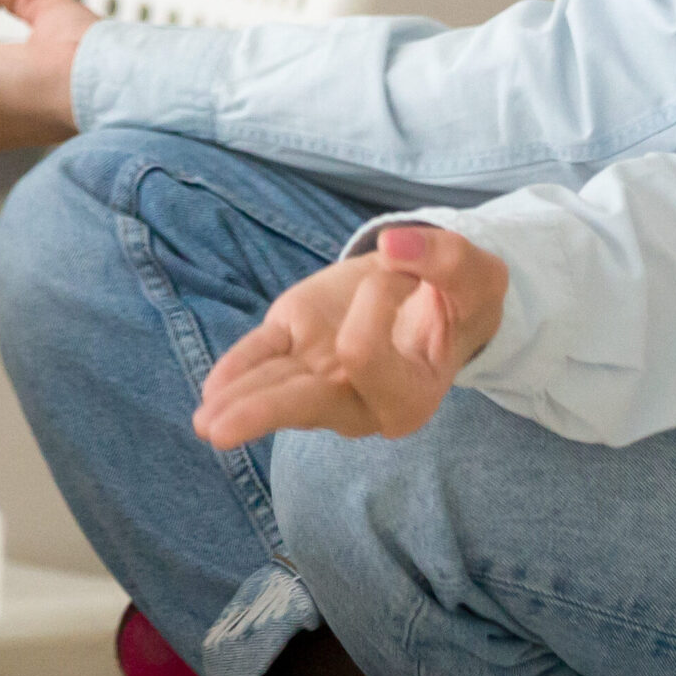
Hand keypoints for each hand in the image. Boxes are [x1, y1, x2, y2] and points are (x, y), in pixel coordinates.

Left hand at [192, 225, 507, 449]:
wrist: (437, 293)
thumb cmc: (459, 295)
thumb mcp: (473, 273)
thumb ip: (443, 259)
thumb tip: (394, 245)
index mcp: (410, 395)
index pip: (366, 350)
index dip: (377, 297)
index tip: (401, 267)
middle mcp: (362, 401)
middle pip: (306, 405)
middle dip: (263, 411)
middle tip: (218, 431)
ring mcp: (323, 379)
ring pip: (275, 391)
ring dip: (237, 404)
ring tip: (202, 424)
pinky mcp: (298, 346)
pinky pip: (264, 364)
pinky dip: (237, 374)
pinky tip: (212, 394)